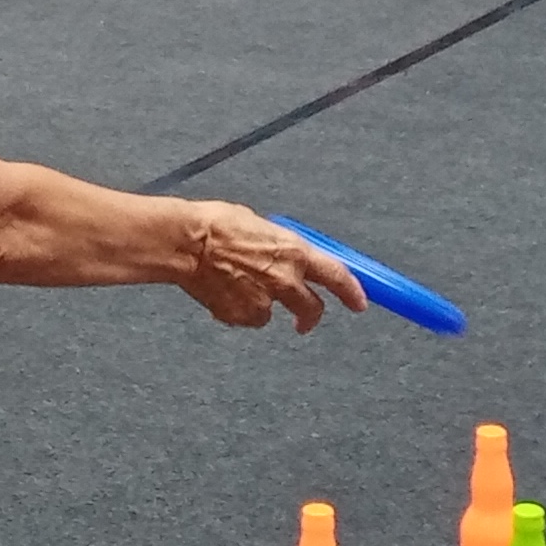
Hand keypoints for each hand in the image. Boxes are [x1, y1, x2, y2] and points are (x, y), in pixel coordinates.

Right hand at [178, 205, 366, 333]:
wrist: (186, 243)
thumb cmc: (218, 225)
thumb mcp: (262, 227)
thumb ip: (281, 247)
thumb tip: (288, 255)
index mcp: (295, 252)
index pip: (336, 276)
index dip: (352, 292)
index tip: (359, 303)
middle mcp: (285, 279)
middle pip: (312, 308)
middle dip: (309, 315)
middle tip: (303, 320)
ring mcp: (263, 301)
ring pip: (273, 314)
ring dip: (263, 305)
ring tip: (237, 285)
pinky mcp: (240, 316)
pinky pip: (247, 318)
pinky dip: (239, 310)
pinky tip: (223, 292)